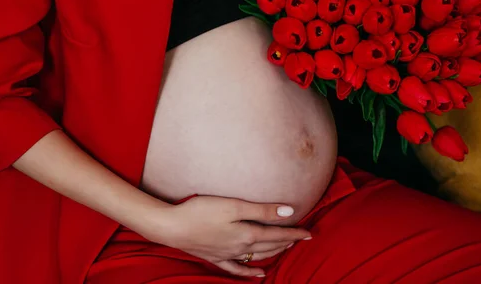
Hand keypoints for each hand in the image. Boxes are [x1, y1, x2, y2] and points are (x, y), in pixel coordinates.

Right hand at [146, 196, 311, 276]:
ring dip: (273, 253)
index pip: (277, 235)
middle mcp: (240, 247)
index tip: (309, 233)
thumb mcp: (234, 205)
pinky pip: (237, 269)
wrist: (171, 226)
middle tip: (301, 238)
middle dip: (287, 242)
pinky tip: (259, 274)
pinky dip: (250, 272)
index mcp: (246, 233)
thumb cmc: (201, 211)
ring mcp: (227, 254)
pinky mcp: (215, 257)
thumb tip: (288, 212)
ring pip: (257, 256)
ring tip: (286, 248)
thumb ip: (261, 210)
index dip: (294, 233)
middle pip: (269, 246)